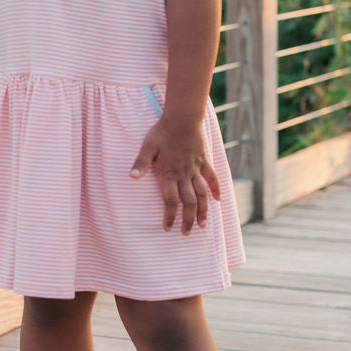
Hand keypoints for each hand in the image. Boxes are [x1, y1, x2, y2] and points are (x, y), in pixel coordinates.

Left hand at [130, 116, 219, 233]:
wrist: (183, 118)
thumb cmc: (162, 131)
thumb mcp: (148, 146)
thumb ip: (141, 163)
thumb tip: (132, 177)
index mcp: (169, 173)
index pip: (170, 200)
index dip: (169, 216)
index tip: (167, 228)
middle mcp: (184, 174)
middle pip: (188, 202)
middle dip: (188, 219)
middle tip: (187, 233)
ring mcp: (195, 168)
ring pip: (202, 194)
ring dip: (204, 210)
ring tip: (204, 225)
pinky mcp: (204, 160)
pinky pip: (212, 177)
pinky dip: (216, 188)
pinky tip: (218, 199)